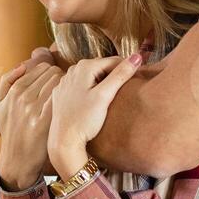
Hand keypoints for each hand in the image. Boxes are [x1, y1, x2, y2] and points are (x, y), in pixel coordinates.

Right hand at [0, 61, 62, 187]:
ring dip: (66, 86)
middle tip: (64, 87)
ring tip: (68, 95)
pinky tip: (70, 104)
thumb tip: (22, 64)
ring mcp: (34, 109)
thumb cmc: (10, 130)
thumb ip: (6, 81)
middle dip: (60, 77)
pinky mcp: (45, 121)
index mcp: (13, 91)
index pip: (40, 67)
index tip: (56, 80)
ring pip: (59, 82)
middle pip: (52, 72)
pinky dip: (69, 96)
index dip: (51, 71)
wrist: (17, 160)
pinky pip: (62, 98)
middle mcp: (22, 98)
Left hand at [48, 54, 142, 175]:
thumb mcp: (105, 96)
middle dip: (113, 76)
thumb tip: (137, 56)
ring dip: (102, 84)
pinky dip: (89, 91)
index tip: (135, 82)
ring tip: (109, 99)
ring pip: (91, 77)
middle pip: (102, 68)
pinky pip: (80, 87)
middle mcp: (72, 70)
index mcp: (84, 67)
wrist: (63, 141)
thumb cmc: (85, 120)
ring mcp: (65, 82)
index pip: (114, 61)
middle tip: (123, 93)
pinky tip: (93, 104)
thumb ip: (120, 75)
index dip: (127, 70)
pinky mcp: (62, 94)